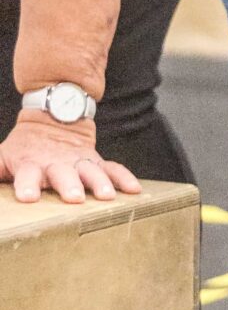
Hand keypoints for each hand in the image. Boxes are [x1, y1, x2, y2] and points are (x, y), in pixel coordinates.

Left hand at [0, 114, 137, 205]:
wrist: (56, 111)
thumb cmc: (25, 145)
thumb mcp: (3, 155)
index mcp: (31, 163)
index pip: (26, 174)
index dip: (26, 184)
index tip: (27, 196)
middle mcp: (56, 162)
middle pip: (62, 173)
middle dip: (67, 184)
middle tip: (73, 197)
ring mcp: (78, 160)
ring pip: (90, 171)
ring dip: (97, 183)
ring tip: (104, 196)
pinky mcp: (94, 160)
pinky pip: (111, 168)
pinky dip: (123, 178)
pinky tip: (134, 191)